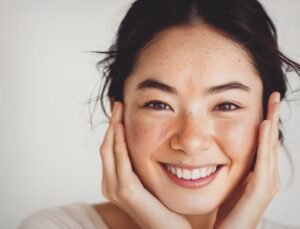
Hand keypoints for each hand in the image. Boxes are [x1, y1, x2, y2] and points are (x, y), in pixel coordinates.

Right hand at [99, 101, 191, 228]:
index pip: (110, 149)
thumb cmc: (161, 206)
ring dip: (113, 128)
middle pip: (106, 146)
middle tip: (117, 104)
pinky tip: (121, 128)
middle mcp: (110, 184)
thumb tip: (147, 146)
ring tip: (119, 110)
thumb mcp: (148, 182)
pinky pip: (120, 160)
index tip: (119, 111)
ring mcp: (115, 188)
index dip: (112, 128)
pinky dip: (119, 142)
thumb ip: (141, 167)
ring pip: (109, 150)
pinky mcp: (126, 190)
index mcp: (114, 181)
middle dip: (111, 123)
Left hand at [215, 92, 281, 228]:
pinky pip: (263, 160)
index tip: (264, 101)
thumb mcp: (229, 181)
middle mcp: (266, 175)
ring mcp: (266, 182)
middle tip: (274, 96)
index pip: (263, 141)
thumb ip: (230, 166)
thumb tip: (218, 149)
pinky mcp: (260, 190)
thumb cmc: (226, 209)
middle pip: (270, 140)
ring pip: (269, 146)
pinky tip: (264, 126)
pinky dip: (264, 142)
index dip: (265, 121)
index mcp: (259, 172)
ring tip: (273, 103)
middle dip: (272, 117)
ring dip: (271, 124)